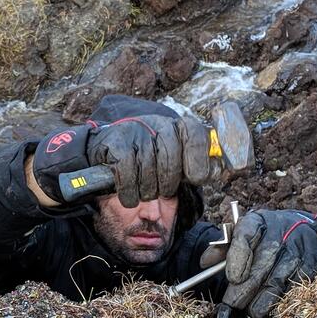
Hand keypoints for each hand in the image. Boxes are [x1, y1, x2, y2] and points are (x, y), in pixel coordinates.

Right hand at [31, 110, 212, 206]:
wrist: (100, 155)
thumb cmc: (141, 163)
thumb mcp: (167, 161)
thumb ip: (190, 165)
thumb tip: (216, 171)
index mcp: (174, 127)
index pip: (195, 135)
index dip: (199, 159)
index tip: (197, 177)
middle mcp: (155, 124)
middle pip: (171, 160)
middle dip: (166, 184)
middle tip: (159, 191)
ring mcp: (134, 130)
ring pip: (149, 171)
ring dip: (145, 191)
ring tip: (141, 192)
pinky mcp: (116, 142)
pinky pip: (128, 173)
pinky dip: (128, 190)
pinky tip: (127, 194)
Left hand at [222, 209, 316, 317]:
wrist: (301, 227)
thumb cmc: (264, 235)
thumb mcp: (241, 233)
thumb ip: (222, 247)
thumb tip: (205, 262)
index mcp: (257, 221)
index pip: (245, 235)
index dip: (238, 257)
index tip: (232, 278)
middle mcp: (279, 232)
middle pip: (260, 264)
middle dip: (245, 289)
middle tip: (232, 305)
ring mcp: (297, 248)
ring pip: (278, 279)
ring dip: (263, 299)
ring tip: (251, 313)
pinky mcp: (311, 263)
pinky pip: (295, 286)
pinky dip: (282, 300)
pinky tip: (271, 309)